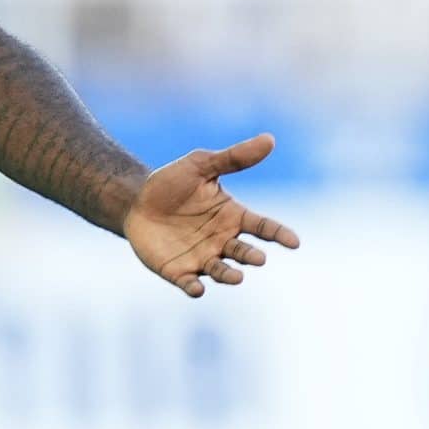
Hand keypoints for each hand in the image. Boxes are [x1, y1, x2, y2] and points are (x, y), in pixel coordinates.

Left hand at [124, 133, 299, 297]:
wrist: (134, 201)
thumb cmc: (172, 183)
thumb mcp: (201, 165)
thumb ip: (233, 158)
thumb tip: (270, 139)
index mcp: (233, 216)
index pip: (263, 227)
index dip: (279, 234)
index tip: (294, 242)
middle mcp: (222, 241)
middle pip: (244, 252)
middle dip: (252, 257)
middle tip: (259, 258)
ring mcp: (201, 257)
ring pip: (221, 271)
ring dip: (229, 275)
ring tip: (237, 277)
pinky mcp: (178, 271)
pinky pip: (189, 283)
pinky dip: (194, 288)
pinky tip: (197, 289)